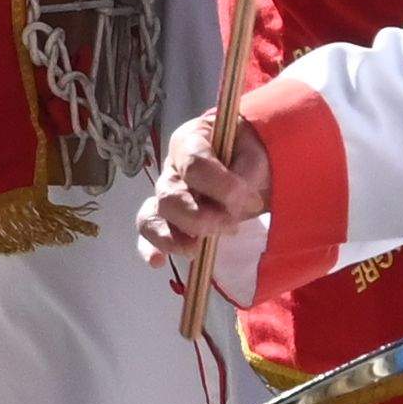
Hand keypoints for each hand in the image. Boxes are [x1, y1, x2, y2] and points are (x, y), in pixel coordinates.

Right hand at [137, 109, 272, 265]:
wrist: (245, 165)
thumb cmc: (246, 155)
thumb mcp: (254, 153)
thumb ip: (247, 171)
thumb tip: (241, 200)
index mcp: (189, 142)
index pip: (194, 164)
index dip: (223, 186)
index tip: (254, 202)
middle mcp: (171, 168)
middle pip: (170, 194)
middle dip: (200, 217)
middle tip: (232, 226)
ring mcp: (164, 195)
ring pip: (153, 215)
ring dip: (176, 237)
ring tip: (198, 250)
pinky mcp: (164, 220)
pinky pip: (148, 234)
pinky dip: (150, 248)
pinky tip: (157, 261)